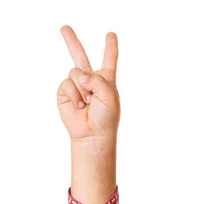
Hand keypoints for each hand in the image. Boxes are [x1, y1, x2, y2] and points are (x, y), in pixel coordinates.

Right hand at [57, 25, 120, 143]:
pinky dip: (74, 94)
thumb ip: (97, 79)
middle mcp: (90, 80)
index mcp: (106, 80)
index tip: (111, 34)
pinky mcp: (65, 93)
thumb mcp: (109, 94)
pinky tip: (79, 105)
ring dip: (83, 88)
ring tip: (88, 103)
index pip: (109, 59)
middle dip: (72, 41)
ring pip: (75, 71)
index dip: (110, 47)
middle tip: (64, 28)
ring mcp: (76, 86)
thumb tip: (79, 77)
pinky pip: (66, 83)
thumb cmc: (106, 117)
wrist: (93, 134)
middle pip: (80, 56)